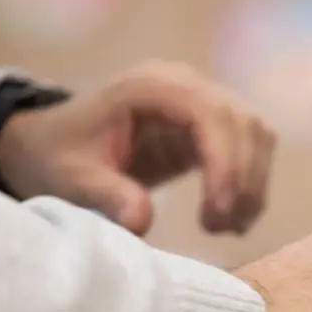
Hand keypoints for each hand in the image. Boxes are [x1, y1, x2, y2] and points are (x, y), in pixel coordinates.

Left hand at [0, 60, 275, 235]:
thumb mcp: (72, 178)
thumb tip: (141, 221)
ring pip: (256, 136)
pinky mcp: (213, 126)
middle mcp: (185, 83)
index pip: (208, 112)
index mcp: (149, 85)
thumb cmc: (60, 156)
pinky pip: (251, 149)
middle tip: (220, 227)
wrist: (54, 144)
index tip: (218, 210)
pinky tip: (232, 219)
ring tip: (226, 227)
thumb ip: (105, 195)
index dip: (224, 161)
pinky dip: (250, 185)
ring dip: (252, 184)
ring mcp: (203, 101)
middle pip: (242, 122)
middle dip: (242, 179)